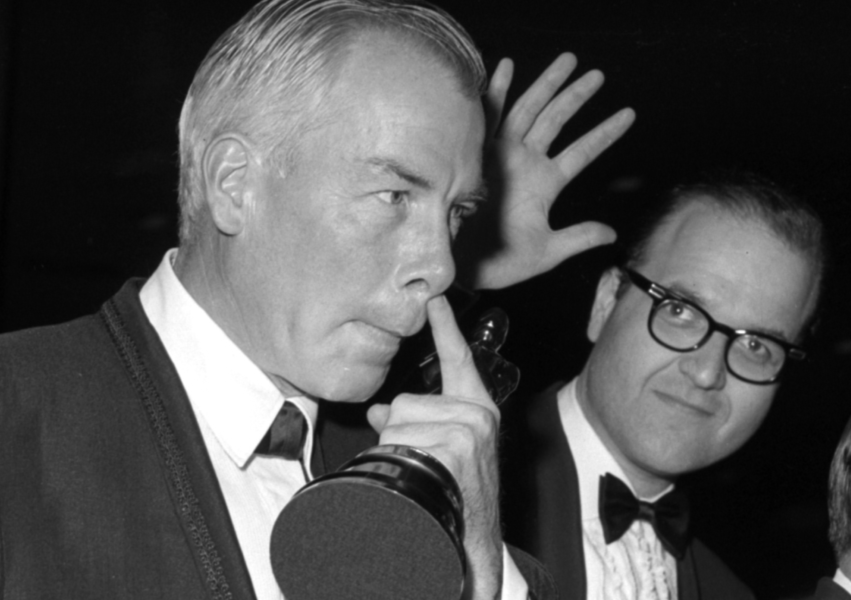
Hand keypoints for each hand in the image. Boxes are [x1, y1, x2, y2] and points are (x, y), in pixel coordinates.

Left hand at [367, 295, 502, 598]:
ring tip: (422, 480)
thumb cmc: (453, 496)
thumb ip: (412, 423)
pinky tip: (423, 483)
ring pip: (397, 423)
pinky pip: (400, 442)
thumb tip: (380, 411)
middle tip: (421, 468)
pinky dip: (399, 464)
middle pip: (403, 404)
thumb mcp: (437, 451)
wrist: (470, 542)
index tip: (434, 299)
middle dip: (398, 436)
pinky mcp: (457, 446)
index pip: (457, 360)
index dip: (445, 328)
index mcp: (475, 410)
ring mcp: (468, 431)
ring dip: (397, 454)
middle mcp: (477, 416)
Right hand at [472, 53, 635, 289]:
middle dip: (576, 96)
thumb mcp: (548, 251)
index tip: (629, 115)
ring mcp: (502, 156)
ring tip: (568, 62)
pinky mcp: (477, 155)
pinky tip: (507, 66)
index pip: (582, 152)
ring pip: (529, 111)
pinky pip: (489, 118)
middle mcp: (525, 163)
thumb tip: (611, 233)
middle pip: (556, 120)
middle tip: (598, 74)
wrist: (464, 267)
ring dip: (547, 86)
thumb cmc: (502, 262)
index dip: (605, 133)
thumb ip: (578, 238)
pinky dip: (497, 92)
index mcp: (545, 183)